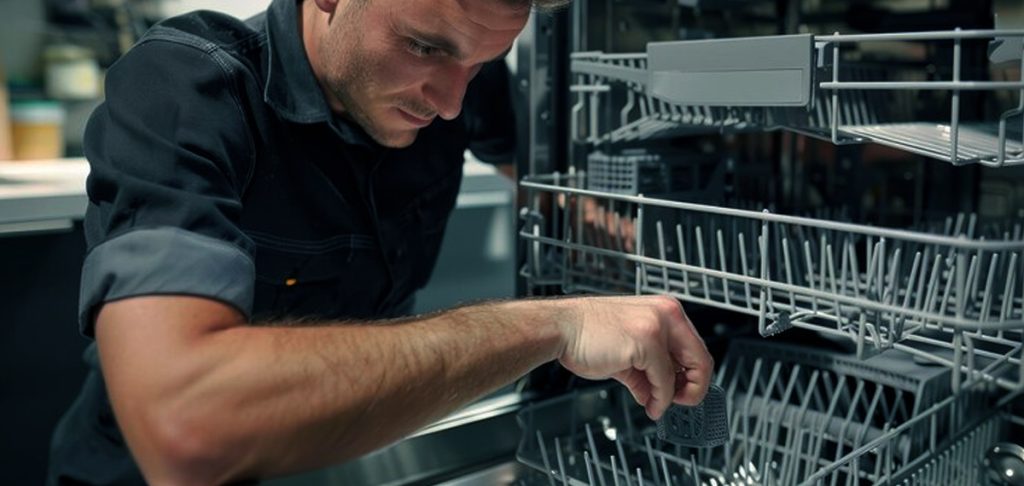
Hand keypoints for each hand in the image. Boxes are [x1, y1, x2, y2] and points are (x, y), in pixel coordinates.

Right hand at [556, 295, 712, 419]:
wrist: (561, 328)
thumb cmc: (586, 334)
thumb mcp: (627, 350)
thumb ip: (648, 370)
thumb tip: (658, 393)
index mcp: (664, 310)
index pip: (696, 347)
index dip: (693, 376)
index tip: (684, 391)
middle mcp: (666, 314)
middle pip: (701, 359)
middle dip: (693, 389)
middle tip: (681, 403)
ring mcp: (657, 326)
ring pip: (685, 372)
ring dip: (673, 397)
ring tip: (658, 406)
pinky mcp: (647, 342)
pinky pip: (664, 381)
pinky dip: (660, 399)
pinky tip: (650, 404)